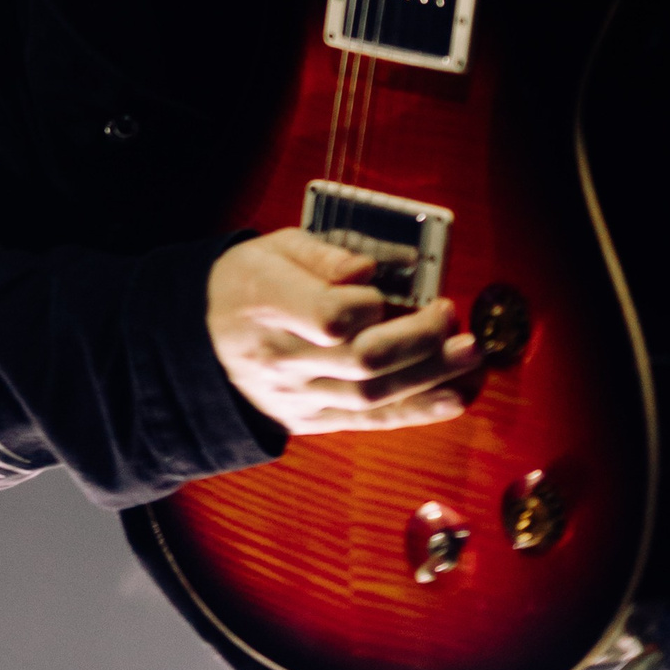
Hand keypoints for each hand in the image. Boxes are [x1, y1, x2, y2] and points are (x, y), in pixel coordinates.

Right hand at [207, 228, 482, 436]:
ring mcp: (296, 396)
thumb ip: (323, 252)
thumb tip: (370, 270)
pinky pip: (370, 421)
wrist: (199, 344)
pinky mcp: (311, 420)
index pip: (328, 316)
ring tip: (470, 352)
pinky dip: (417, 411)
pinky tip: (455, 396)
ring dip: (431, 375)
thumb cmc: (245, 285)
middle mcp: (281, 357)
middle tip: (450, 314)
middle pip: (363, 359)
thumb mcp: (272, 248)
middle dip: (420, 338)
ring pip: (373, 395)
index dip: (367, 302)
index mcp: (264, 304)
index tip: (379, 286)